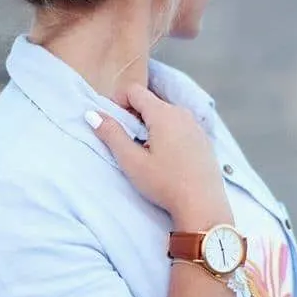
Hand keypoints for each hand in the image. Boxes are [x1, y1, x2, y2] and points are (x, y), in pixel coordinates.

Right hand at [85, 83, 232, 229]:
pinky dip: (167, 134)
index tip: (114, 124)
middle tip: (128, 143)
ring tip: (147, 154)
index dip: (118, 102)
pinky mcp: (203, 139)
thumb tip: (93, 114)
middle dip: (134, 116)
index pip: (134, 90)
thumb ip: (111, 134)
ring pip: (165, 114)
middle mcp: (182, 113)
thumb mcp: (132, 161)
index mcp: (163, 113)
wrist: (203, 206)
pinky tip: (166, 160)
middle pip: (150, 101)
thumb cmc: (165, 184)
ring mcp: (196, 125)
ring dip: (150, 126)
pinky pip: (180, 126)